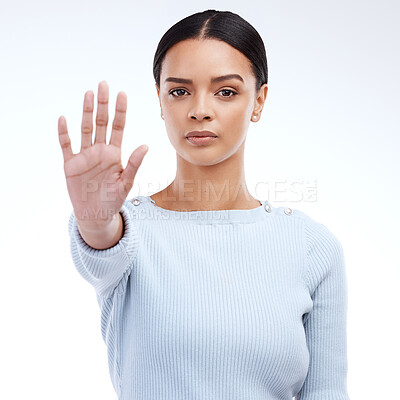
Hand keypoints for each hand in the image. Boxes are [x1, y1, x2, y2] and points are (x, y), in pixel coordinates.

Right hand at [58, 81, 147, 228]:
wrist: (95, 214)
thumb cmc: (113, 199)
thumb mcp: (126, 183)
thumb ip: (133, 164)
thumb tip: (145, 145)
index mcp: (114, 154)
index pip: (118, 127)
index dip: (120, 111)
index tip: (122, 94)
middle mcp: (99, 151)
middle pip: (101, 123)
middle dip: (102, 104)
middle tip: (104, 84)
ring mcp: (85, 156)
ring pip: (85, 129)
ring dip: (86, 112)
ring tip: (88, 94)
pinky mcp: (71, 164)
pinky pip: (66, 145)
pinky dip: (64, 133)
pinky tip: (64, 119)